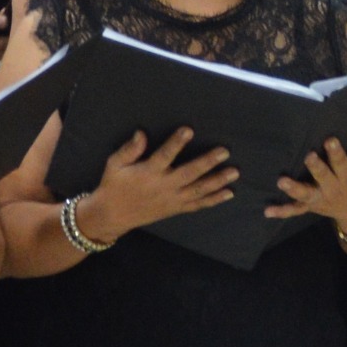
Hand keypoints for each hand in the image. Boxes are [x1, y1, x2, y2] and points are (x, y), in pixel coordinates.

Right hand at [79, 128, 234, 243]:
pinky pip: (197, 205)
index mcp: (148, 172)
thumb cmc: (113, 185)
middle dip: (207, 162)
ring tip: (234, 172)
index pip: (165, 155)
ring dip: (217, 181)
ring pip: (198, 190)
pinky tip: (229, 193)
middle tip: (224, 151)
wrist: (112, 215)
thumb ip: (129, 149)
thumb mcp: (115, 164)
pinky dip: (214, 200)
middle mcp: (163, 186)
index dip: (176, 143)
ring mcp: (172, 199)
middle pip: (189, 173)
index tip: (188, 130)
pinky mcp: (176, 208)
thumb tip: (141, 133)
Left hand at [272, 132, 346, 233]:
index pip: (341, 162)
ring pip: (306, 194)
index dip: (335, 152)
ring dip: (293, 189)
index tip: (329, 140)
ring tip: (281, 182)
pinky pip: (296, 210)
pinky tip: (267, 211)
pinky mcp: (311, 207)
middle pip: (323, 177)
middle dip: (316, 168)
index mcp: (346, 176)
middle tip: (308, 156)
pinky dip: (282, 211)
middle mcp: (332, 188)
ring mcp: (320, 199)